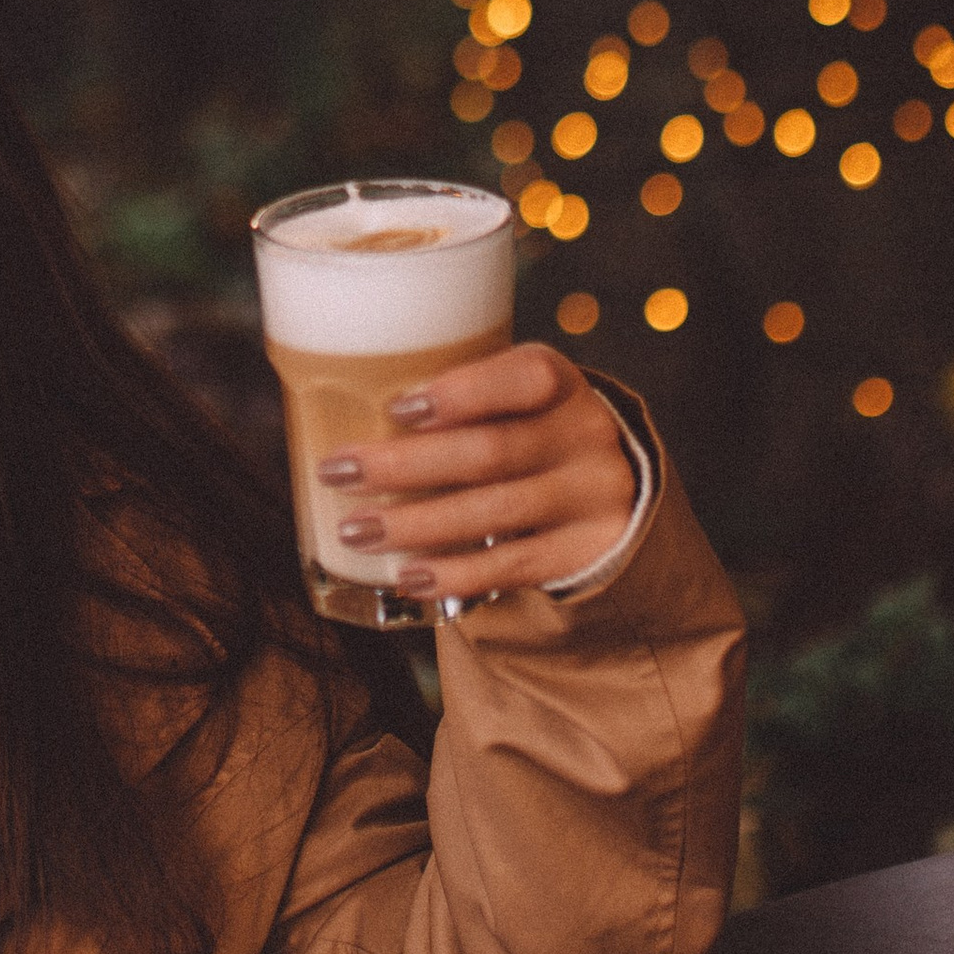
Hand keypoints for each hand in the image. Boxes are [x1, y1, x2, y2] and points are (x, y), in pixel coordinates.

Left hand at [317, 343, 638, 608]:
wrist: (615, 485)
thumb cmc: (530, 428)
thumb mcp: (515, 396)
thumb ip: (460, 397)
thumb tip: (344, 404)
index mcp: (559, 382)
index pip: (523, 378)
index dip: (461, 393)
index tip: (397, 408)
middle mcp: (584, 435)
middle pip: (490, 452)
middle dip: (405, 465)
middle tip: (338, 471)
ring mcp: (590, 497)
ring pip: (493, 513)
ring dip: (415, 524)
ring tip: (355, 529)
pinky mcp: (583, 552)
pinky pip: (510, 567)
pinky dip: (454, 573)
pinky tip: (408, 575)